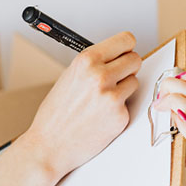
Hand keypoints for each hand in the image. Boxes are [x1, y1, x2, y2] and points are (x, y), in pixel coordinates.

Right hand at [21, 31, 141, 180]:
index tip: (125, 52)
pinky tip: (101, 116)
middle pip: (135, 59)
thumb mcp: (69, 77)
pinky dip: (119, 109)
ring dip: (124, 88)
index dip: (126, 47)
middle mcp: (100, 76)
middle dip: (127, 67)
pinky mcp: (120, 116)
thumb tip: (116, 56)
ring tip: (102, 99)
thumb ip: (94, 64)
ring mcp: (112, 97)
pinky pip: (129, 104)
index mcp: (86, 60)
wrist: (50, 145)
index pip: (125, 40)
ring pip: (134, 82)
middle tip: (116, 77)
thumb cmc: (55, 114)